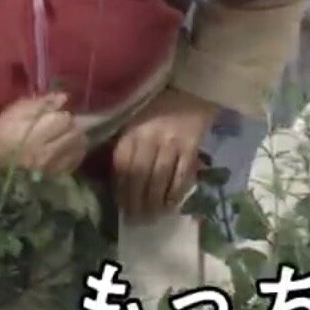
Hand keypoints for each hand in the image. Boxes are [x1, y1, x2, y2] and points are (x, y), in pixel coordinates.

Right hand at [0, 93, 87, 173]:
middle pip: (74, 134)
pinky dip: (74, 155)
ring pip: (77, 149)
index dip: (63, 116)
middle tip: (64, 126)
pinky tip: (67, 150)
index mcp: (37, 134)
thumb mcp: (19, 110)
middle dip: (73, 127)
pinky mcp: (51, 177)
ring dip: (77, 140)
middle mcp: (46, 152)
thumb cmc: (2, 129)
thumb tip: (64, 98)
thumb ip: (43, 104)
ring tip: (68, 137)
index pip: (65, 120)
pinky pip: (72, 164)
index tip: (58, 115)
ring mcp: (50, 167)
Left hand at [112, 88, 219, 219]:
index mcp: (132, 131)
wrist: (193, 89)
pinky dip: (175, 193)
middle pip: (139, 176)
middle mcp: (149, 137)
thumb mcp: (135, 120)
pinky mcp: (191, 146)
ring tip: (152, 218)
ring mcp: (171, 142)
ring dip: (155, 202)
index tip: (122, 207)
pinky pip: (182, 175)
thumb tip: (117, 180)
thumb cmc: (160, 107)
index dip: (121, 190)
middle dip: (136, 202)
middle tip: (137, 220)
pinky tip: (171, 205)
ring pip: (159, 179)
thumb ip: (127, 145)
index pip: (122, 166)